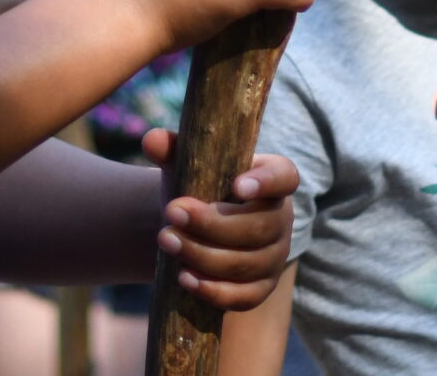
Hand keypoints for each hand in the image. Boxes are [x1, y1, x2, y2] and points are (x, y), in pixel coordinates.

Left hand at [142, 127, 296, 309]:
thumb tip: (152, 140)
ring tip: (166, 239)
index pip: (284, 177)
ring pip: (245, 263)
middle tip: (171, 212)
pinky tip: (184, 277)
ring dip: (202, 254)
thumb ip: (173, 149)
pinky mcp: (261, 288)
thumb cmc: (197, 187)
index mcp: (272, 179)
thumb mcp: (187, 165)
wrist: (192, 228)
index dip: (266, 182)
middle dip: (211, 223)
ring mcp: (274, 257)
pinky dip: (213, 290)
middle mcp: (281, 219)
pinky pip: (244, 296)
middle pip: (258, 226)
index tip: (237, 185)